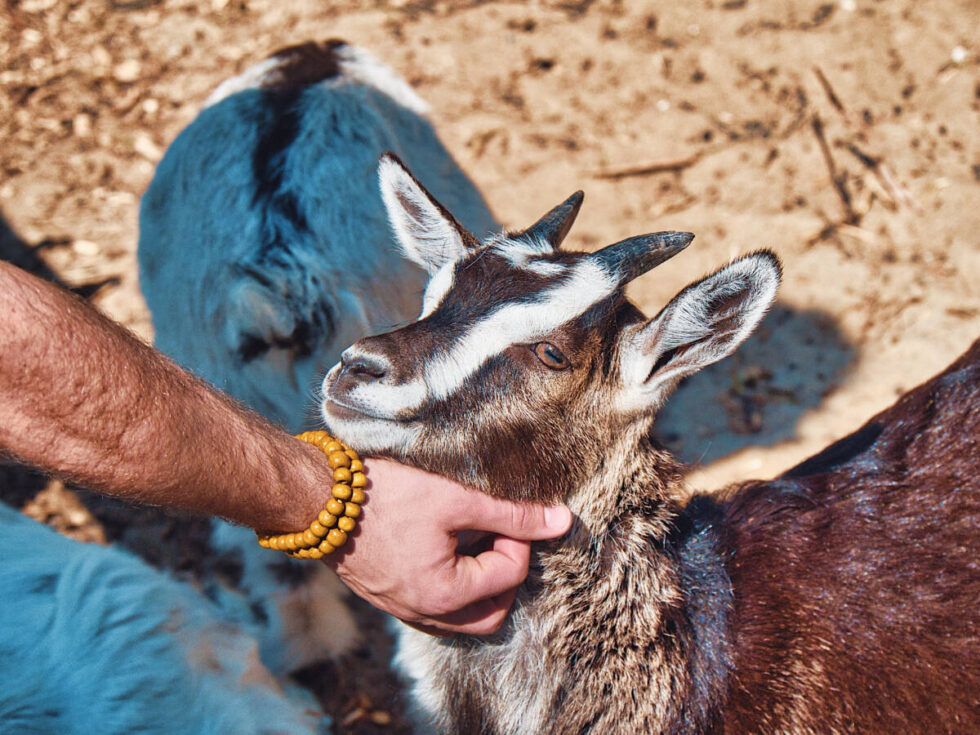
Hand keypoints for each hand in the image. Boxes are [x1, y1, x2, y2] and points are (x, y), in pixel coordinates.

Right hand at [327, 458, 571, 635]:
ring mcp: (402, 609)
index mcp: (445, 594)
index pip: (509, 574)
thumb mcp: (455, 498)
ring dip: (479, 584)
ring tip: (474, 539)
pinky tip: (446, 548)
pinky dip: (451, 586)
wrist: (316, 498)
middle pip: (490, 614)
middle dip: (505, 575)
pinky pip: (432, 608)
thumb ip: (511, 514)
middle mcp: (424, 613)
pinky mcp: (386, 598)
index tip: (503, 511)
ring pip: (460, 617)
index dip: (518, 537)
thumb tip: (561, 521)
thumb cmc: (386, 496)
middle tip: (501, 535)